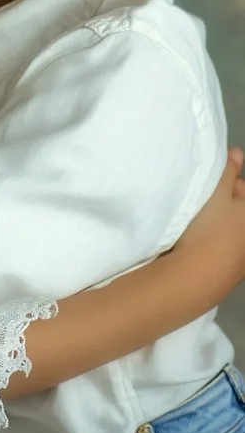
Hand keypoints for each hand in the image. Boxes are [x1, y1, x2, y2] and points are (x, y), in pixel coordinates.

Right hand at [175, 148, 244, 277]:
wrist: (192, 279)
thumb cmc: (208, 228)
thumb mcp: (216, 193)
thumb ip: (228, 171)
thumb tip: (239, 153)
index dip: (233, 185)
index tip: (216, 183)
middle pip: (242, 215)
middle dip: (228, 203)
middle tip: (204, 198)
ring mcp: (242, 262)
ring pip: (233, 233)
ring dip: (221, 224)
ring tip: (198, 220)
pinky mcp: (229, 278)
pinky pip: (225, 251)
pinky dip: (214, 243)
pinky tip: (195, 243)